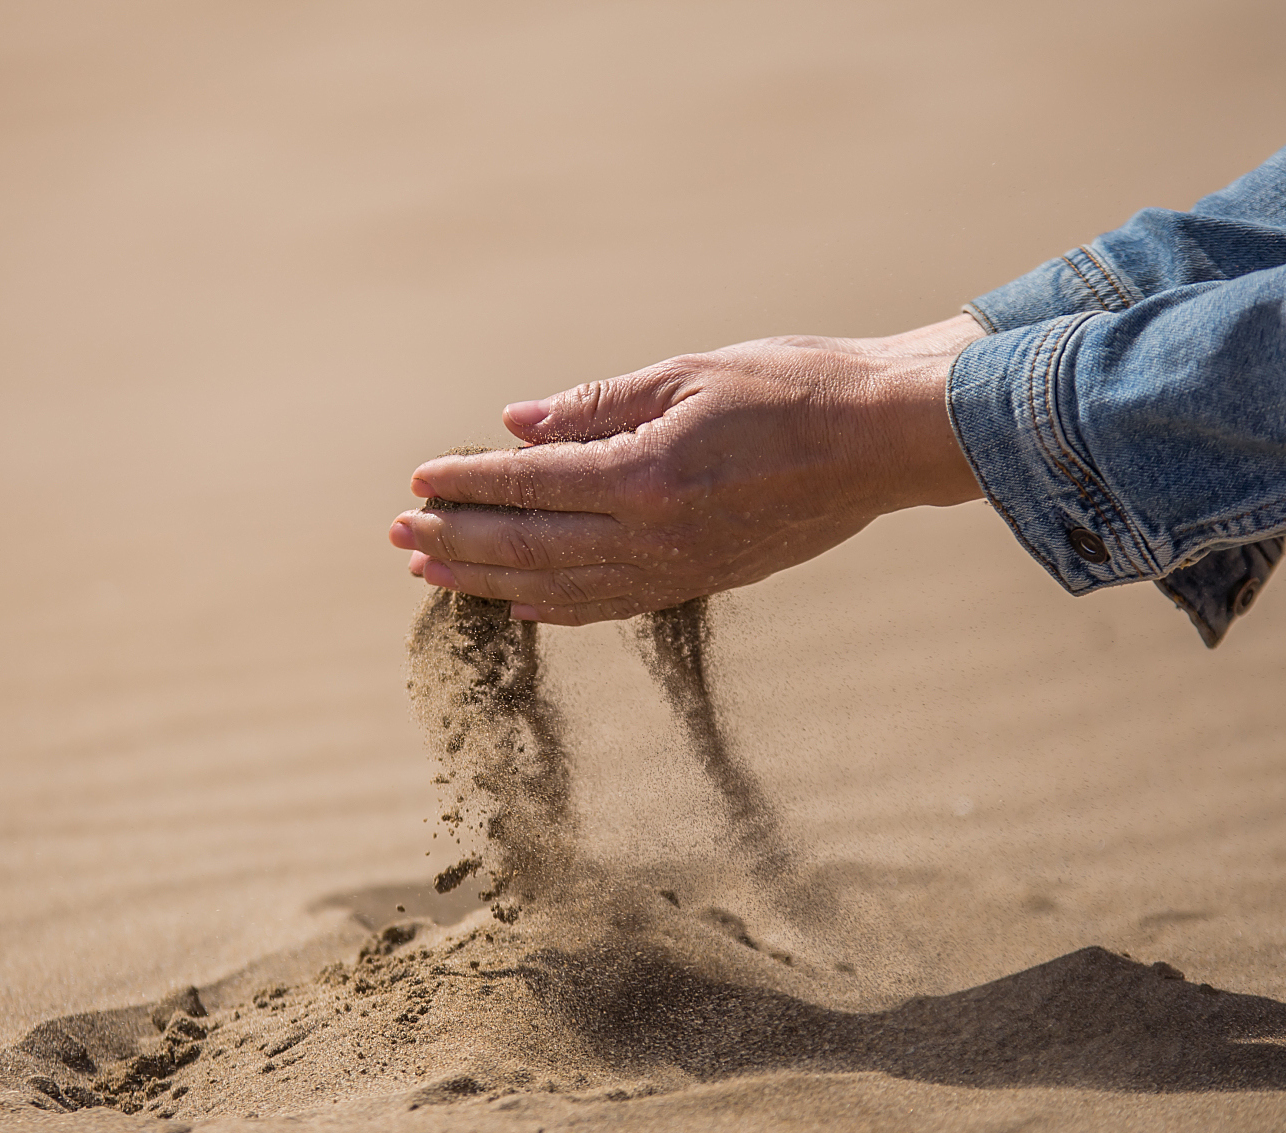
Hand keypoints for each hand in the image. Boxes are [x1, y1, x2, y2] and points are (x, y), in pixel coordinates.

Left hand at [387, 314, 985, 624]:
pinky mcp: (703, 580)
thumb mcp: (687, 373)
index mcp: (646, 474)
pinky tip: (521, 604)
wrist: (887, 439)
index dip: (468, 484)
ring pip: (561, 586)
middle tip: (399, 534)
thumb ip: (596, 404)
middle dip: (458, 541)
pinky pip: (612, 603)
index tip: (419, 480)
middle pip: (531, 545)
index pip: (530, 484)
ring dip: (491, 579)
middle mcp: (655, 534)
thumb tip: (516, 426)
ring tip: (435, 572)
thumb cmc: (794, 384)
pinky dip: (558, 606)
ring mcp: (679, 567)